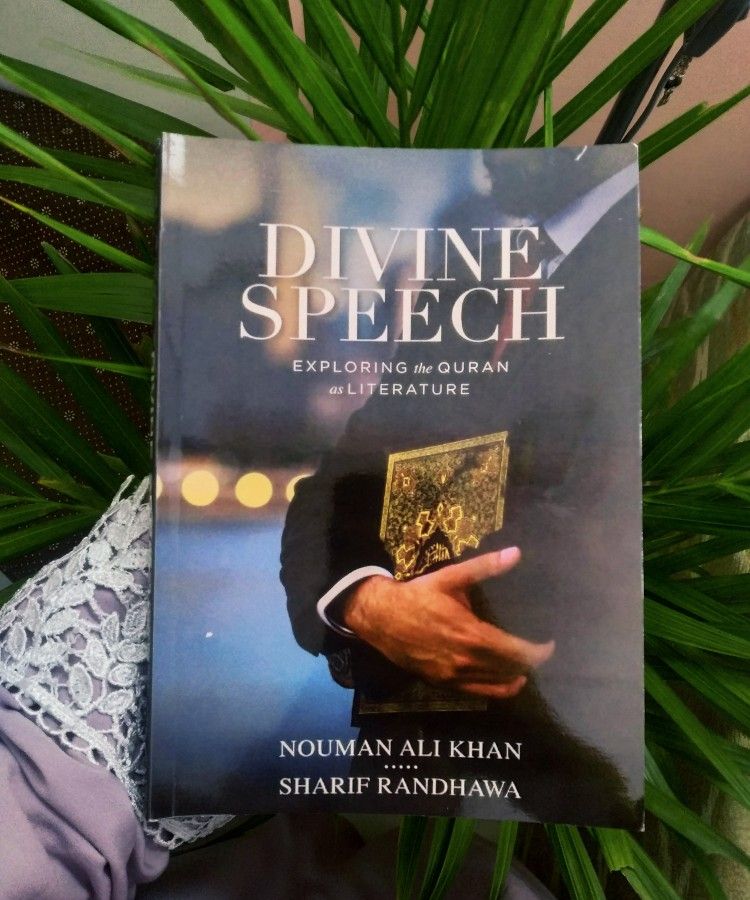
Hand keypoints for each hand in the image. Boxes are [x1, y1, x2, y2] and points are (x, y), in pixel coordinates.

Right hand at [342, 547, 553, 699]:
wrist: (380, 618)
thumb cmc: (418, 595)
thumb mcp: (450, 577)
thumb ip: (485, 567)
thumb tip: (516, 553)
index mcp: (471, 635)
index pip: (516, 652)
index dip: (538, 652)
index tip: (550, 644)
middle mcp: (465, 661)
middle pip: (510, 670)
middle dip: (530, 662)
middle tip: (541, 652)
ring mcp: (453, 676)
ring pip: (496, 685)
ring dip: (515, 676)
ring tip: (527, 665)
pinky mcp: (443, 684)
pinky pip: (478, 693)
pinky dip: (497, 689)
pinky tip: (507, 682)